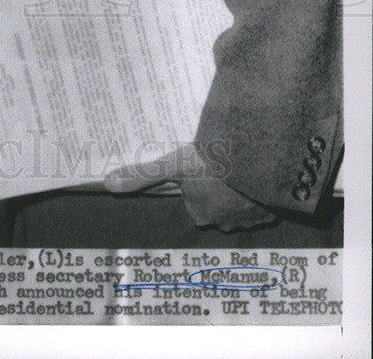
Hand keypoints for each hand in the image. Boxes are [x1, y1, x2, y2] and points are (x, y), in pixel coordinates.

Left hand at [104, 143, 275, 232]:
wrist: (256, 159)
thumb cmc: (211, 162)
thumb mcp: (172, 164)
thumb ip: (141, 174)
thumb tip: (106, 184)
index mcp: (201, 212)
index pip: (194, 199)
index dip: (195, 179)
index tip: (199, 163)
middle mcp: (225, 221)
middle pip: (216, 202)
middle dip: (217, 183)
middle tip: (218, 158)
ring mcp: (251, 216)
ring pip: (241, 201)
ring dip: (240, 185)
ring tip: (238, 160)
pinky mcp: (273, 207)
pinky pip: (264, 198)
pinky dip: (261, 186)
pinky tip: (257, 167)